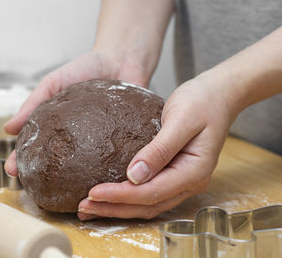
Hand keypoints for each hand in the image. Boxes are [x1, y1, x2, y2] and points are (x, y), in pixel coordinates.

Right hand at [4, 50, 151, 175]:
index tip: (12, 171)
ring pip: (84, 168)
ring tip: (66, 191)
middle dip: (44, 176)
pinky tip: (102, 182)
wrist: (123, 58)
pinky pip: (114, 159)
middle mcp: (78, 139)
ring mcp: (100, 144)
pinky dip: (107, 171)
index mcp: (58, 126)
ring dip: (75, 181)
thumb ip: (35, 101)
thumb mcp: (56, 81)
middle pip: (57, 162)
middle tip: (33, 186)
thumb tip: (8, 128)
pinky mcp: (123, 143)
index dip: (22, 159)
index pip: (35, 146)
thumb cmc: (88, 67)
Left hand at [78, 74, 236, 219]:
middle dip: (114, 208)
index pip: (151, 192)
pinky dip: (128, 197)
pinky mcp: (174, 173)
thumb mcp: (181, 120)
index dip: (120, 195)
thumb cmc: (202, 101)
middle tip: (84, 206)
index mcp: (193, 171)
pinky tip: (110, 195)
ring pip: (147, 203)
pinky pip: (149, 193)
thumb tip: (134, 176)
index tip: (93, 192)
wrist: (218, 95)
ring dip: (118, 207)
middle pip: (147, 205)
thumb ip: (160, 149)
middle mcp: (189, 182)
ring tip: (90, 206)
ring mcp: (183, 180)